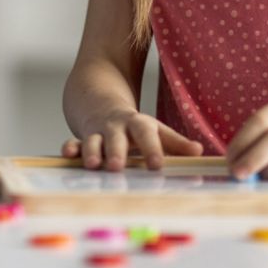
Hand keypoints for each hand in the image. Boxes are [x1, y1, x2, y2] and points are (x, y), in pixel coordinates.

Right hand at [61, 109, 203, 170]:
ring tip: (93, 165)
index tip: (157, 165)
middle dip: (116, 151)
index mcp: (138, 125)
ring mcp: (98, 132)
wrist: (99, 101)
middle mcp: (117, 127)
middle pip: (117, 138)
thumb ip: (175, 143)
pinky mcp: (82, 137)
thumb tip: (199, 152)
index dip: (152, 148)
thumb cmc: (134, 126)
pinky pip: (75, 142)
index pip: (147, 134)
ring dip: (92, 151)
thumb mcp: (154, 129)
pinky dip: (71, 148)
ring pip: (94, 140)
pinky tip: (69, 155)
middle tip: (118, 166)